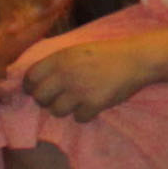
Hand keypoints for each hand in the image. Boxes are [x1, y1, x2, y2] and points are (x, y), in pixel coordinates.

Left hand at [26, 37, 152, 120]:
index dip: (32, 86)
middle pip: (40, 98)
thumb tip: (34, 79)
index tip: (38, 90)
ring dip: (66, 109)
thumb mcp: (77, 50)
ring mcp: (79, 90)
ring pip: (56, 111)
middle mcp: (66, 74)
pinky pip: (78, 118)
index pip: (30, 78)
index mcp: (60, 58)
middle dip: (47, 100)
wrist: (137, 59)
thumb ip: (57, 62)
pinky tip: (93, 105)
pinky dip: (85, 114)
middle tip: (59, 98)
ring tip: (78, 101)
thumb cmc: (106, 53)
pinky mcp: (94, 104)